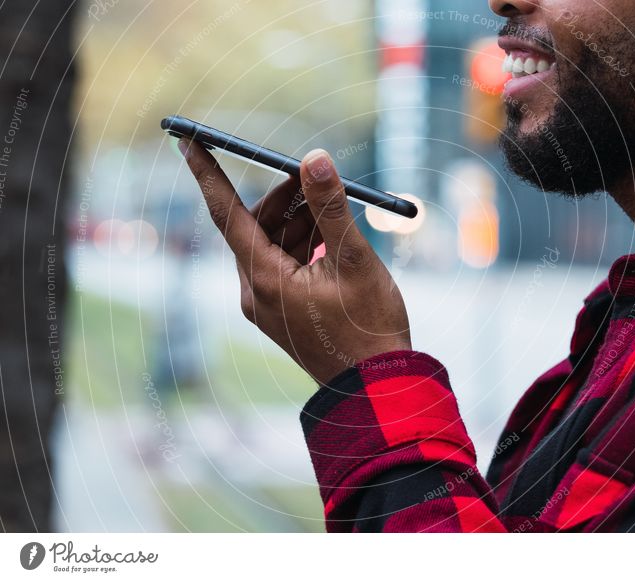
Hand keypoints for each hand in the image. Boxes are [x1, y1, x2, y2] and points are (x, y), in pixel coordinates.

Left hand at [179, 140, 411, 383]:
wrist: (376, 388)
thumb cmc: (368, 329)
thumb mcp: (354, 260)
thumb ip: (332, 206)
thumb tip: (313, 158)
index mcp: (265, 279)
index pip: (226, 213)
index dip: (207, 172)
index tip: (187, 139)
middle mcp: (256, 293)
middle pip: (255, 226)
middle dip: (284, 197)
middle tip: (314, 176)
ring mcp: (268, 305)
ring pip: (271, 245)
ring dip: (298, 221)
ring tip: (334, 209)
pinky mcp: (282, 313)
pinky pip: (282, 265)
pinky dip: (302, 244)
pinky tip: (330, 236)